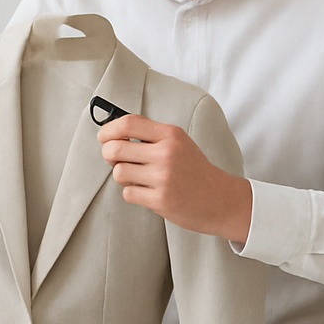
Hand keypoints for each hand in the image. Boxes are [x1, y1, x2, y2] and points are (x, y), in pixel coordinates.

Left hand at [97, 113, 252, 242]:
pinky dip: (133, 193)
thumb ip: (149, 135)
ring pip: (118, 172)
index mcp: (170, 134)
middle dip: (109, 155)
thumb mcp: (177, 143)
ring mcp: (164, 177)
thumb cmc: (193, 170)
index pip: (128, 123)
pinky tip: (148, 191)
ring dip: (123, 176)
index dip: (108, 130)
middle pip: (114, 149)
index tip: (103, 137)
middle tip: (118, 160)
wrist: (220, 199)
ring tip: (139, 178)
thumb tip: (112, 131)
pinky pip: (128, 193)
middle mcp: (167, 153)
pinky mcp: (160, 200)